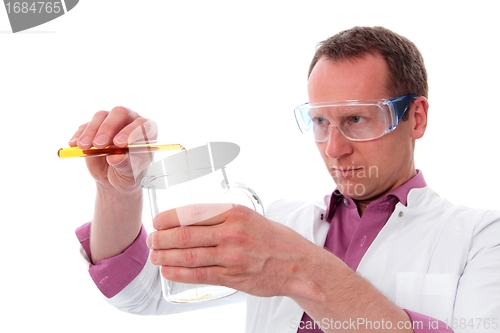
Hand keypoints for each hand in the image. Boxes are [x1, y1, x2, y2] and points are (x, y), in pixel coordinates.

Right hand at [69, 106, 156, 191]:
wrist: (114, 178)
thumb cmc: (129, 174)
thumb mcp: (130, 173)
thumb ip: (125, 164)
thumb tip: (115, 158)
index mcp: (146, 131)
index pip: (142, 125)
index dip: (131, 132)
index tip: (119, 143)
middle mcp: (130, 121)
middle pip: (119, 113)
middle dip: (108, 128)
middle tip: (99, 144)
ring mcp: (112, 122)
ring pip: (101, 116)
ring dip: (91, 131)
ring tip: (84, 147)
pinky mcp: (94, 127)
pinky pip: (86, 125)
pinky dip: (79, 134)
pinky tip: (74, 145)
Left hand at [147, 204, 321, 297]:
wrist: (297, 264)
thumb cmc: (274, 239)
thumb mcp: (250, 217)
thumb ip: (222, 218)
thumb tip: (189, 220)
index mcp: (235, 212)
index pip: (192, 213)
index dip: (168, 218)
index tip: (157, 221)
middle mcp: (232, 233)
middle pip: (185, 234)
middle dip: (161, 238)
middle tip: (151, 240)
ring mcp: (232, 256)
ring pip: (189, 255)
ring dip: (165, 256)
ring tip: (154, 256)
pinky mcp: (232, 277)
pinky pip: (199, 275)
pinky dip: (179, 273)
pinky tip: (168, 270)